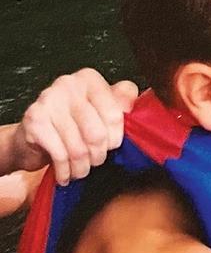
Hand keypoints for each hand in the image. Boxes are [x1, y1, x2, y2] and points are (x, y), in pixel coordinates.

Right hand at [14, 68, 137, 184]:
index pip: (116, 114)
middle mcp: (69, 84)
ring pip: (79, 148)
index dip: (117, 138)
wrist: (31, 135)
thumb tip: (137, 106)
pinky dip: (65, 171)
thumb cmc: (73, 123)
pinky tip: (66, 174)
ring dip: (82, 167)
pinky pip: (60, 155)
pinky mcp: (34, 120)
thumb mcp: (100, 110)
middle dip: (99, 156)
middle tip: (96, 161)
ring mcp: (49, 100)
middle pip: (98, 134)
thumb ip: (121, 105)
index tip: (112, 146)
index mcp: (90, 78)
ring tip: (81, 170)